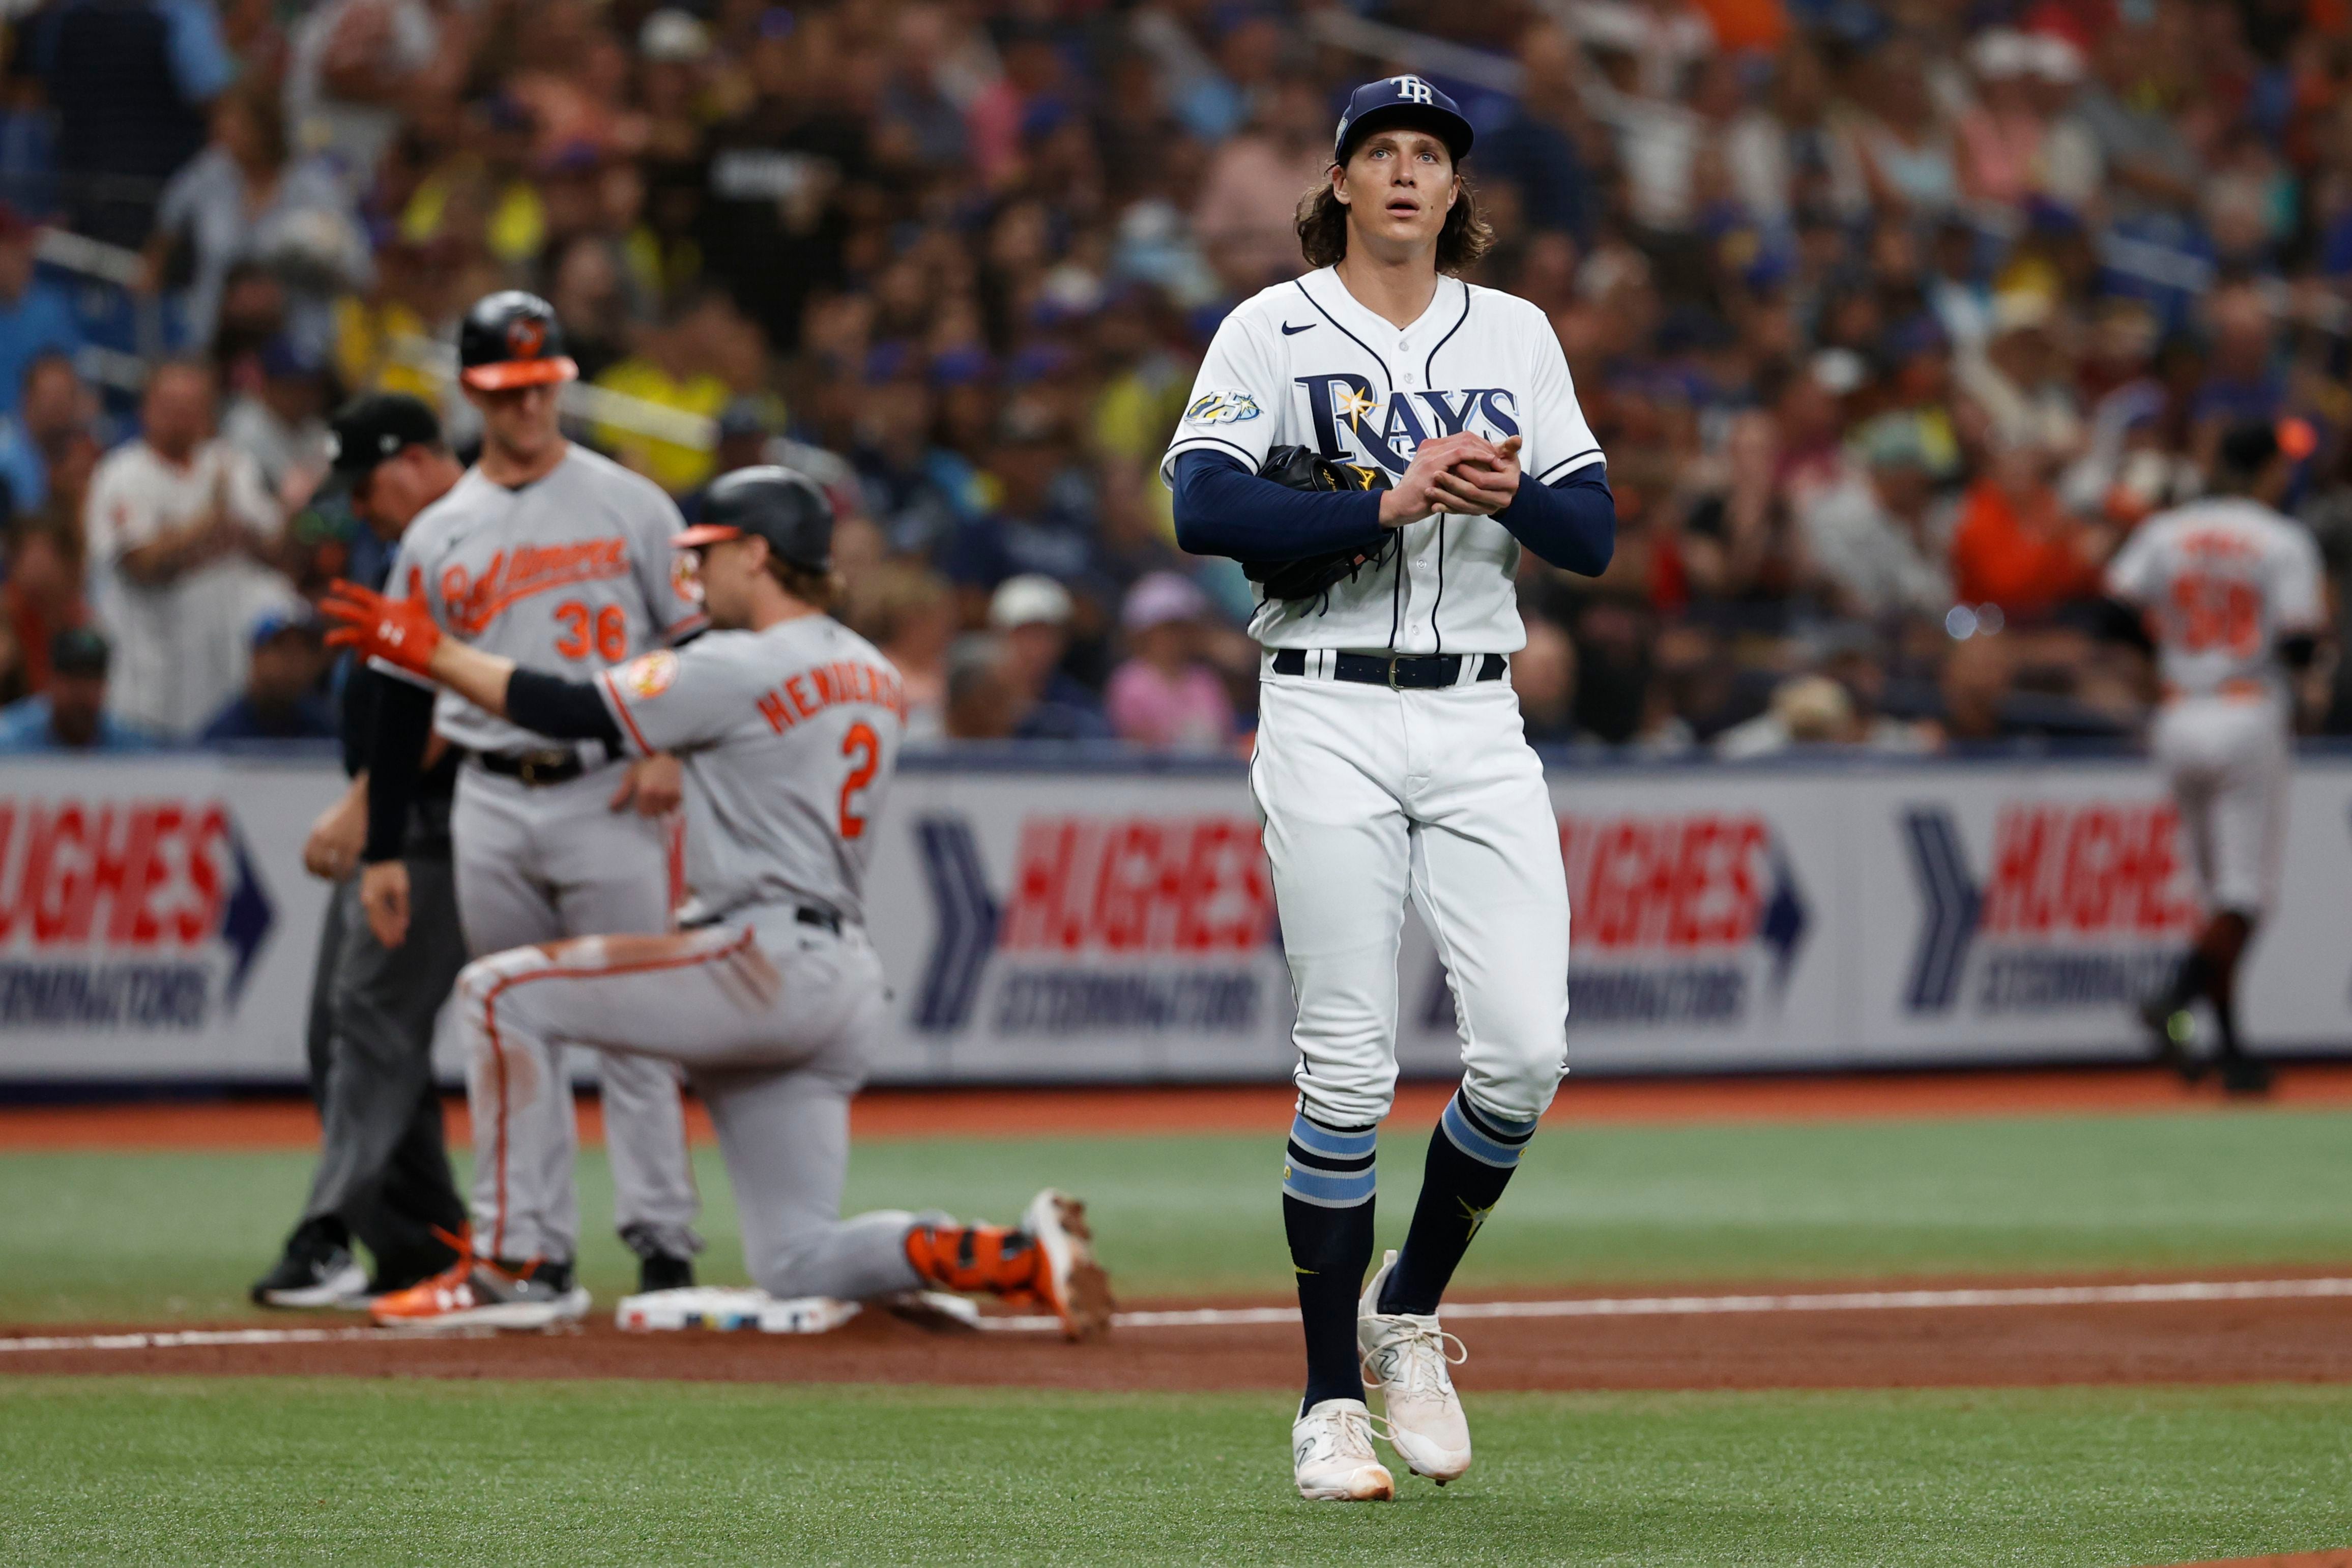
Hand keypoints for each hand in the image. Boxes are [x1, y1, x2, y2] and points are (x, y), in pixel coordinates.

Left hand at [302, 785, 366, 880]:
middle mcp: (325, 838)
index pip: (307, 857)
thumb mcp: (325, 823)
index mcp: (316, 833)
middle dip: (322, 875)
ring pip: (332, 867)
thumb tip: (314, 856)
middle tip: (327, 878)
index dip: (310, 869)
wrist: (360, 804)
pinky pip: (347, 866)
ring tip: (339, 879)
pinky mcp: (354, 845)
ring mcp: (339, 842)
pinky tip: (349, 875)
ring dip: (334, 877)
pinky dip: (347, 874)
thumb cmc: (343, 815)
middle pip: (318, 864)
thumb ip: (318, 838)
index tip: (315, 874)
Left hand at [322, 578, 441, 676]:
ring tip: (328, 640)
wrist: (425, 650)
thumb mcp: (419, 602)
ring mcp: (368, 636)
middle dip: (332, 608)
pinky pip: (361, 655)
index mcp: (379, 606)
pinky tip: (359, 660)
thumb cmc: (423, 624)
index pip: (358, 593)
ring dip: (335, 638)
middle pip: (345, 612)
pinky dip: (360, 658)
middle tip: (322, 606)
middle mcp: (369, 620)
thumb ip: (414, 583)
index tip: (333, 585)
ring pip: (345, 635)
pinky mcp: (371, 652)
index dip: (345, 588)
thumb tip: (416, 567)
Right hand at [360, 859, 409, 948]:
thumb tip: (404, 923)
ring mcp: (367, 900)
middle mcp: (367, 902)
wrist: (380, 856)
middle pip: (377, 923)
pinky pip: (374, 915)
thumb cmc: (392, 870)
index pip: (384, 920)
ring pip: (374, 921)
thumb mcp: (401, 887)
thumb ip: (402, 906)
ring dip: (383, 932)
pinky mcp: (369, 899)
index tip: (400, 940)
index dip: (393, 931)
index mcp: (374, 899)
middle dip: (387, 935)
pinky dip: (381, 923)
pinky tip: (387, 930)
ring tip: (392, 942)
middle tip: (396, 945)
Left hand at [610, 752, 682, 816]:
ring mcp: (671, 794)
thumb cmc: (644, 764)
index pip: (644, 813)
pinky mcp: (679, 793)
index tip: (641, 803)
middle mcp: (660, 794)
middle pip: (654, 814)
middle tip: (650, 798)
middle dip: (651, 809)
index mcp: (646, 791)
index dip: (641, 809)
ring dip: (661, 807)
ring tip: (658, 795)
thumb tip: (611, 807)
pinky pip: (673, 806)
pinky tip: (666, 794)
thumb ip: (622, 793)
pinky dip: (670, 804)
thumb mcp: (630, 777)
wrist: (663, 754)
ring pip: (664, 811)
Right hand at [1379, 432, 1497, 528]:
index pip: (1461, 438)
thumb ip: (1450, 472)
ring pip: (1465, 442)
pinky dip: (1477, 455)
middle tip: (1501, 455)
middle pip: (1465, 436)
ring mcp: (1430, 454)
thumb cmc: (1418, 497)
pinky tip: (1488, 460)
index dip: (1480, 444)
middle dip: (1486, 444)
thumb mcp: (1437, 481)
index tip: (1494, 454)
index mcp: (1431, 448)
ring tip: (1498, 458)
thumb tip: (1471, 472)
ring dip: (1484, 449)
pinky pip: (1460, 453)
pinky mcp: (1432, 464)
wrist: (1398, 506)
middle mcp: (1430, 447)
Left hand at [1429, 435, 1521, 515]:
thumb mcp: (1509, 455)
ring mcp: (1488, 508)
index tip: (1453, 462)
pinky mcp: (1478, 512)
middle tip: (1436, 474)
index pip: (1484, 479)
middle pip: (1472, 493)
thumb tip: (1516, 438)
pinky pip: (1460, 512)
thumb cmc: (1504, 466)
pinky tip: (1434, 505)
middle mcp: (1501, 499)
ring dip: (1445, 498)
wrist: (1505, 485)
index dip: (1468, 471)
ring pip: (1464, 505)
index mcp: (1509, 483)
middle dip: (1453, 483)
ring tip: (1429, 490)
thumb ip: (1510, 446)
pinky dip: (1447, 509)